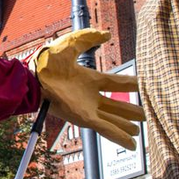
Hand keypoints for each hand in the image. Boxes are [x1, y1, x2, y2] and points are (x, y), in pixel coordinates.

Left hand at [31, 29, 142, 147]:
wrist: (33, 76)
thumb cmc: (46, 61)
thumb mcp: (71, 44)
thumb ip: (88, 38)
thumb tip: (107, 34)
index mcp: (89, 79)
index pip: (116, 83)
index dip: (131, 84)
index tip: (144, 85)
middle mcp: (90, 96)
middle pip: (116, 105)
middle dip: (130, 110)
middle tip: (145, 114)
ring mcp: (88, 109)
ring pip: (113, 120)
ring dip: (126, 126)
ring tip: (139, 131)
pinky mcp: (84, 119)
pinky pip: (106, 129)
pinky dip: (119, 136)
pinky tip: (132, 144)